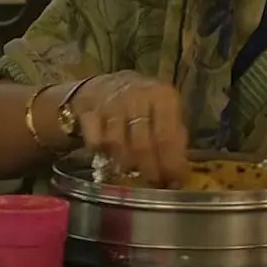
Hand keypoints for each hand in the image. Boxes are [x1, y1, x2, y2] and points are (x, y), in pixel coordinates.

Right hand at [71, 73, 191, 187]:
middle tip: (153, 183)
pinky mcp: (87, 110)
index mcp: (162, 96)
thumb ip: (174, 137)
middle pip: (143, 144)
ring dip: (126, 163)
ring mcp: (110, 103)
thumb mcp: (164, 111)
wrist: (105, 83)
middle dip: (149, 170)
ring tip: (133, 169)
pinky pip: (95, 141)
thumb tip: (179, 172)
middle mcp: (137, 96)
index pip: (167, 137)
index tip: (174, 183)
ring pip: (117, 144)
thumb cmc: (143, 103)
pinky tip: (109, 154)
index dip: (170, 164)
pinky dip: (102, 152)